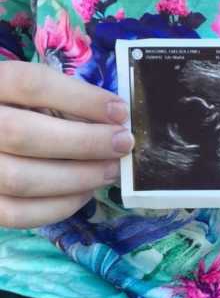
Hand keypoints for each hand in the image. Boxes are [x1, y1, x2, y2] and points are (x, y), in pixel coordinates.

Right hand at [0, 61, 133, 227]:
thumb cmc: (20, 114)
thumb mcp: (34, 96)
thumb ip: (65, 102)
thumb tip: (115, 121)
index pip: (30, 84)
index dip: (81, 98)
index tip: (120, 111)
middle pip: (23, 134)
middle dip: (84, 142)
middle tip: (123, 144)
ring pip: (22, 179)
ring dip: (78, 177)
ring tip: (111, 170)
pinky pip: (19, 214)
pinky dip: (60, 205)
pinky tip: (85, 192)